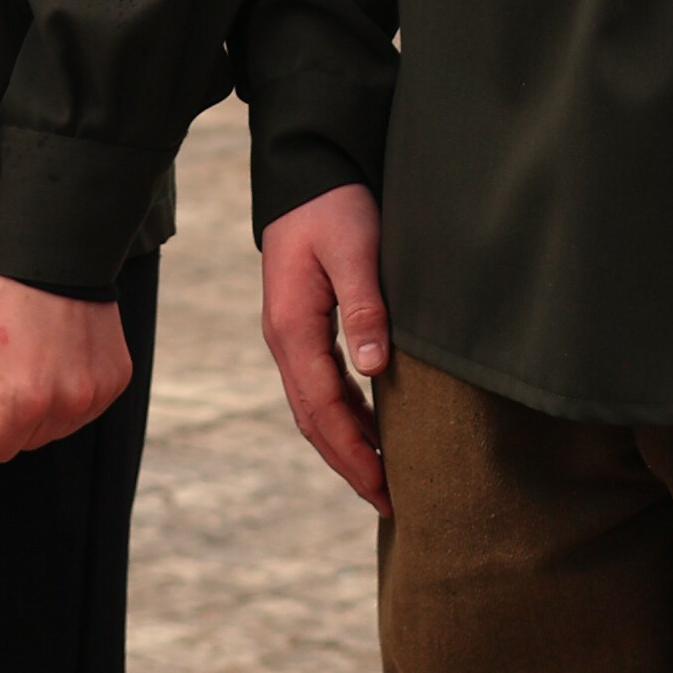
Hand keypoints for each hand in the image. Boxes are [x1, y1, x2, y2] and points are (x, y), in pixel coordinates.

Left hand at [0, 273, 132, 461]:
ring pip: (56, 429)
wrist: (60, 252)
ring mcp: (98, 393)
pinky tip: (62, 352)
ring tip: (36, 353)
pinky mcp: (117, 378)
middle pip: (26, 442)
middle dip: (11, 411)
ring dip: (41, 404)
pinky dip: (69, 389)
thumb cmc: (4, 297)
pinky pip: (84, 408)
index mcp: (27, 402)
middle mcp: (70, 405)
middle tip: (11, 359)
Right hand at [260, 184, 389, 509]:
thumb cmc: (334, 206)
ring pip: (313, 408)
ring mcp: (288, 335)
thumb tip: (376, 369)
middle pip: (312, 421)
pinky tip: (370, 426)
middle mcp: (283, 340)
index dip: (355, 454)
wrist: (306, 171)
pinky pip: (318, 385)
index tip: (385, 488)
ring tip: (384, 476)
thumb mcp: (355, 250)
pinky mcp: (301, 326)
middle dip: (348, 464)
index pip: (323, 411)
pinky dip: (342, 415)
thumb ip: (365, 308)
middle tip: (389, 502)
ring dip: (345, 444)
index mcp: (292, 329)